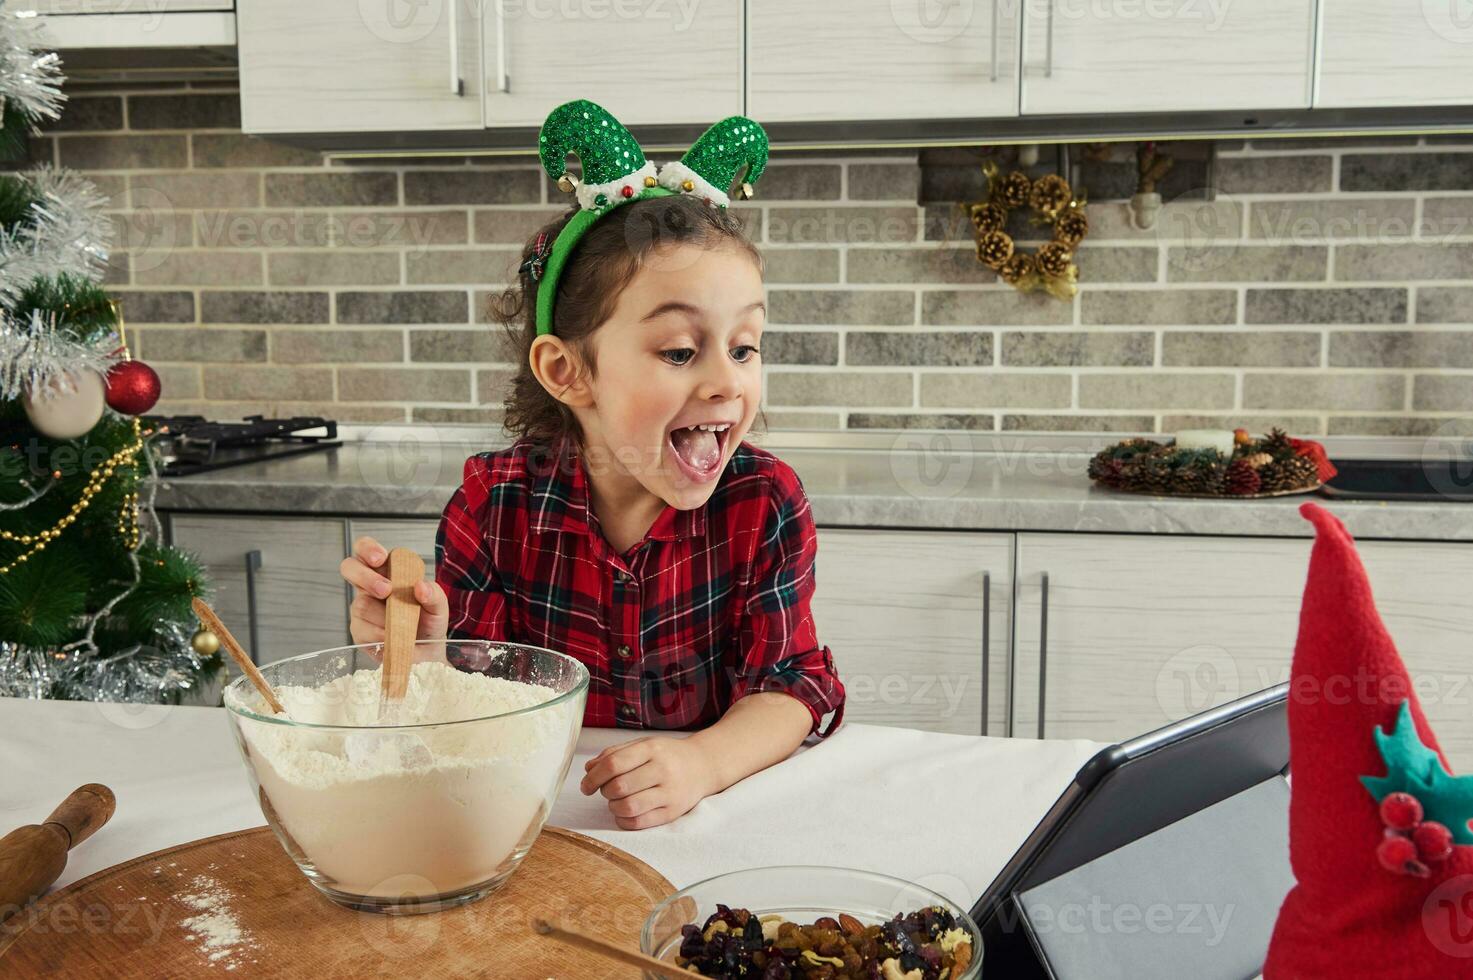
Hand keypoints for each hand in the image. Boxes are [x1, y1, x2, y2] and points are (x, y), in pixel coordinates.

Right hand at [340, 536, 448, 646]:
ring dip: (384, 616)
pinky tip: (394, 637)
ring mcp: (362, 607)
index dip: (368, 549)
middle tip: (386, 590)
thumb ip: (433, 594)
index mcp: (388, 571)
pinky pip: (363, 629)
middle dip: (365, 577)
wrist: (427, 652)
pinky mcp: (359, 630)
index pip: (367, 549)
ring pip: (361, 604)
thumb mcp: (438, 606)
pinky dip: (382, 634)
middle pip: (349, 567)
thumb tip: (420, 587)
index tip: (380, 558)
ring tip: (404, 624)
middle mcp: (370, 585)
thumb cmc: (430, 622)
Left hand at [579, 736, 716, 829]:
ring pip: (627, 807)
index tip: (586, 785)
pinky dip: (623, 820)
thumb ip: (614, 753)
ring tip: (616, 801)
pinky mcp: (672, 812)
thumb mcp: (643, 744)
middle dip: (604, 791)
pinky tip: (624, 813)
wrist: (704, 765)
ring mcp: (669, 793)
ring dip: (613, 807)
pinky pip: (639, 823)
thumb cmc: (667, 755)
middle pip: (618, 786)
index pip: (613, 764)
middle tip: (606, 790)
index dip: (593, 777)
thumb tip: (588, 769)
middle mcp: (662, 770)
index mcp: (652, 749)